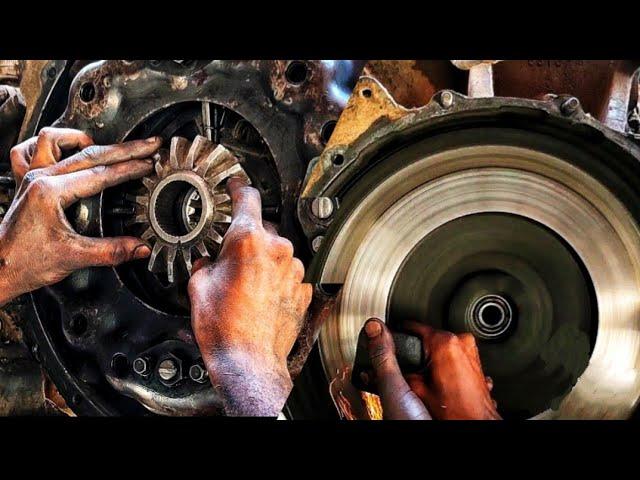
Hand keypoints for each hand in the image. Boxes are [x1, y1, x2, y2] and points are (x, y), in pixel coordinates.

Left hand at [0, 128, 161, 304]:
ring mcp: (30, 177)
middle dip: (124, 149)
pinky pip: (28, 150)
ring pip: (54, 139)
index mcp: (51, 191)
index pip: (101, 174)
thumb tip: (140, 247)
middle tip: (148, 146)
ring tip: (104, 145)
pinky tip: (64, 151)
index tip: (150, 164)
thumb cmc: (24, 262)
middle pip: (89, 153)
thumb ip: (112, 251)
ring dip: (81, 139)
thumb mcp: (75, 257)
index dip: (130, 168)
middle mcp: (39, 178)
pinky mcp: (26, 183)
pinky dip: (48, 146)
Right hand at [188, 177, 311, 416]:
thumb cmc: (225, 328)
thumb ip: (205, 261)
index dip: (238, 188)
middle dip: (246, 239)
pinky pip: (287, 274)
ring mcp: (293, 270)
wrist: (249, 361)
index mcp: (248, 241)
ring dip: (262, 261)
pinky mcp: (303, 289)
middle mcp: (277, 250)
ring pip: (276, 253)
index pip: (247, 198)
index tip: (236, 186)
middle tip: (229, 259)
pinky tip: (259, 297)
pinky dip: (275, 279)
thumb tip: (208, 260)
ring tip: (244, 286)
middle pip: (262, 229)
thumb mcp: (198, 286)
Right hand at [363, 318, 500, 419]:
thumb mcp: (417, 390)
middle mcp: (461, 342)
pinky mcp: (476, 361)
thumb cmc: (455, 411)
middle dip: (420, 350)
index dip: (401, 333)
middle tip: (413, 367)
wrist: (476, 422)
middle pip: (430, 337)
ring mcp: (471, 351)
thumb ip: (401, 370)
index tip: (394, 335)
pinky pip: (456, 355)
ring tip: (430, 377)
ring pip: (443, 346)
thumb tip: (390, 361)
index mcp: (445, 344)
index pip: (415, 326)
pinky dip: (447, 364)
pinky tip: (443, 379)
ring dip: (434, 357)